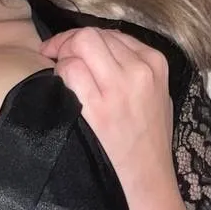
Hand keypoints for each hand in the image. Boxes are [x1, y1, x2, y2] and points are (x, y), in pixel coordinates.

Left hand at [39, 27, 175, 202]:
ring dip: (63, 55)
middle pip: (93, 35)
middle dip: (68, 41)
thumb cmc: (151, 138)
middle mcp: (139, 69)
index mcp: (154, 62)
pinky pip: (71, 71)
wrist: (149, 175)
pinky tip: (61, 86)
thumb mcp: (156, 93)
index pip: (112, 34)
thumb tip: (102, 53)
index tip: (71, 49)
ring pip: (81, 45)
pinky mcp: (99, 107)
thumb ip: (135, 68)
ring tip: (58, 71)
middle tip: (54, 55)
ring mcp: (119, 87)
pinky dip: (60, 73)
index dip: (85, 39)